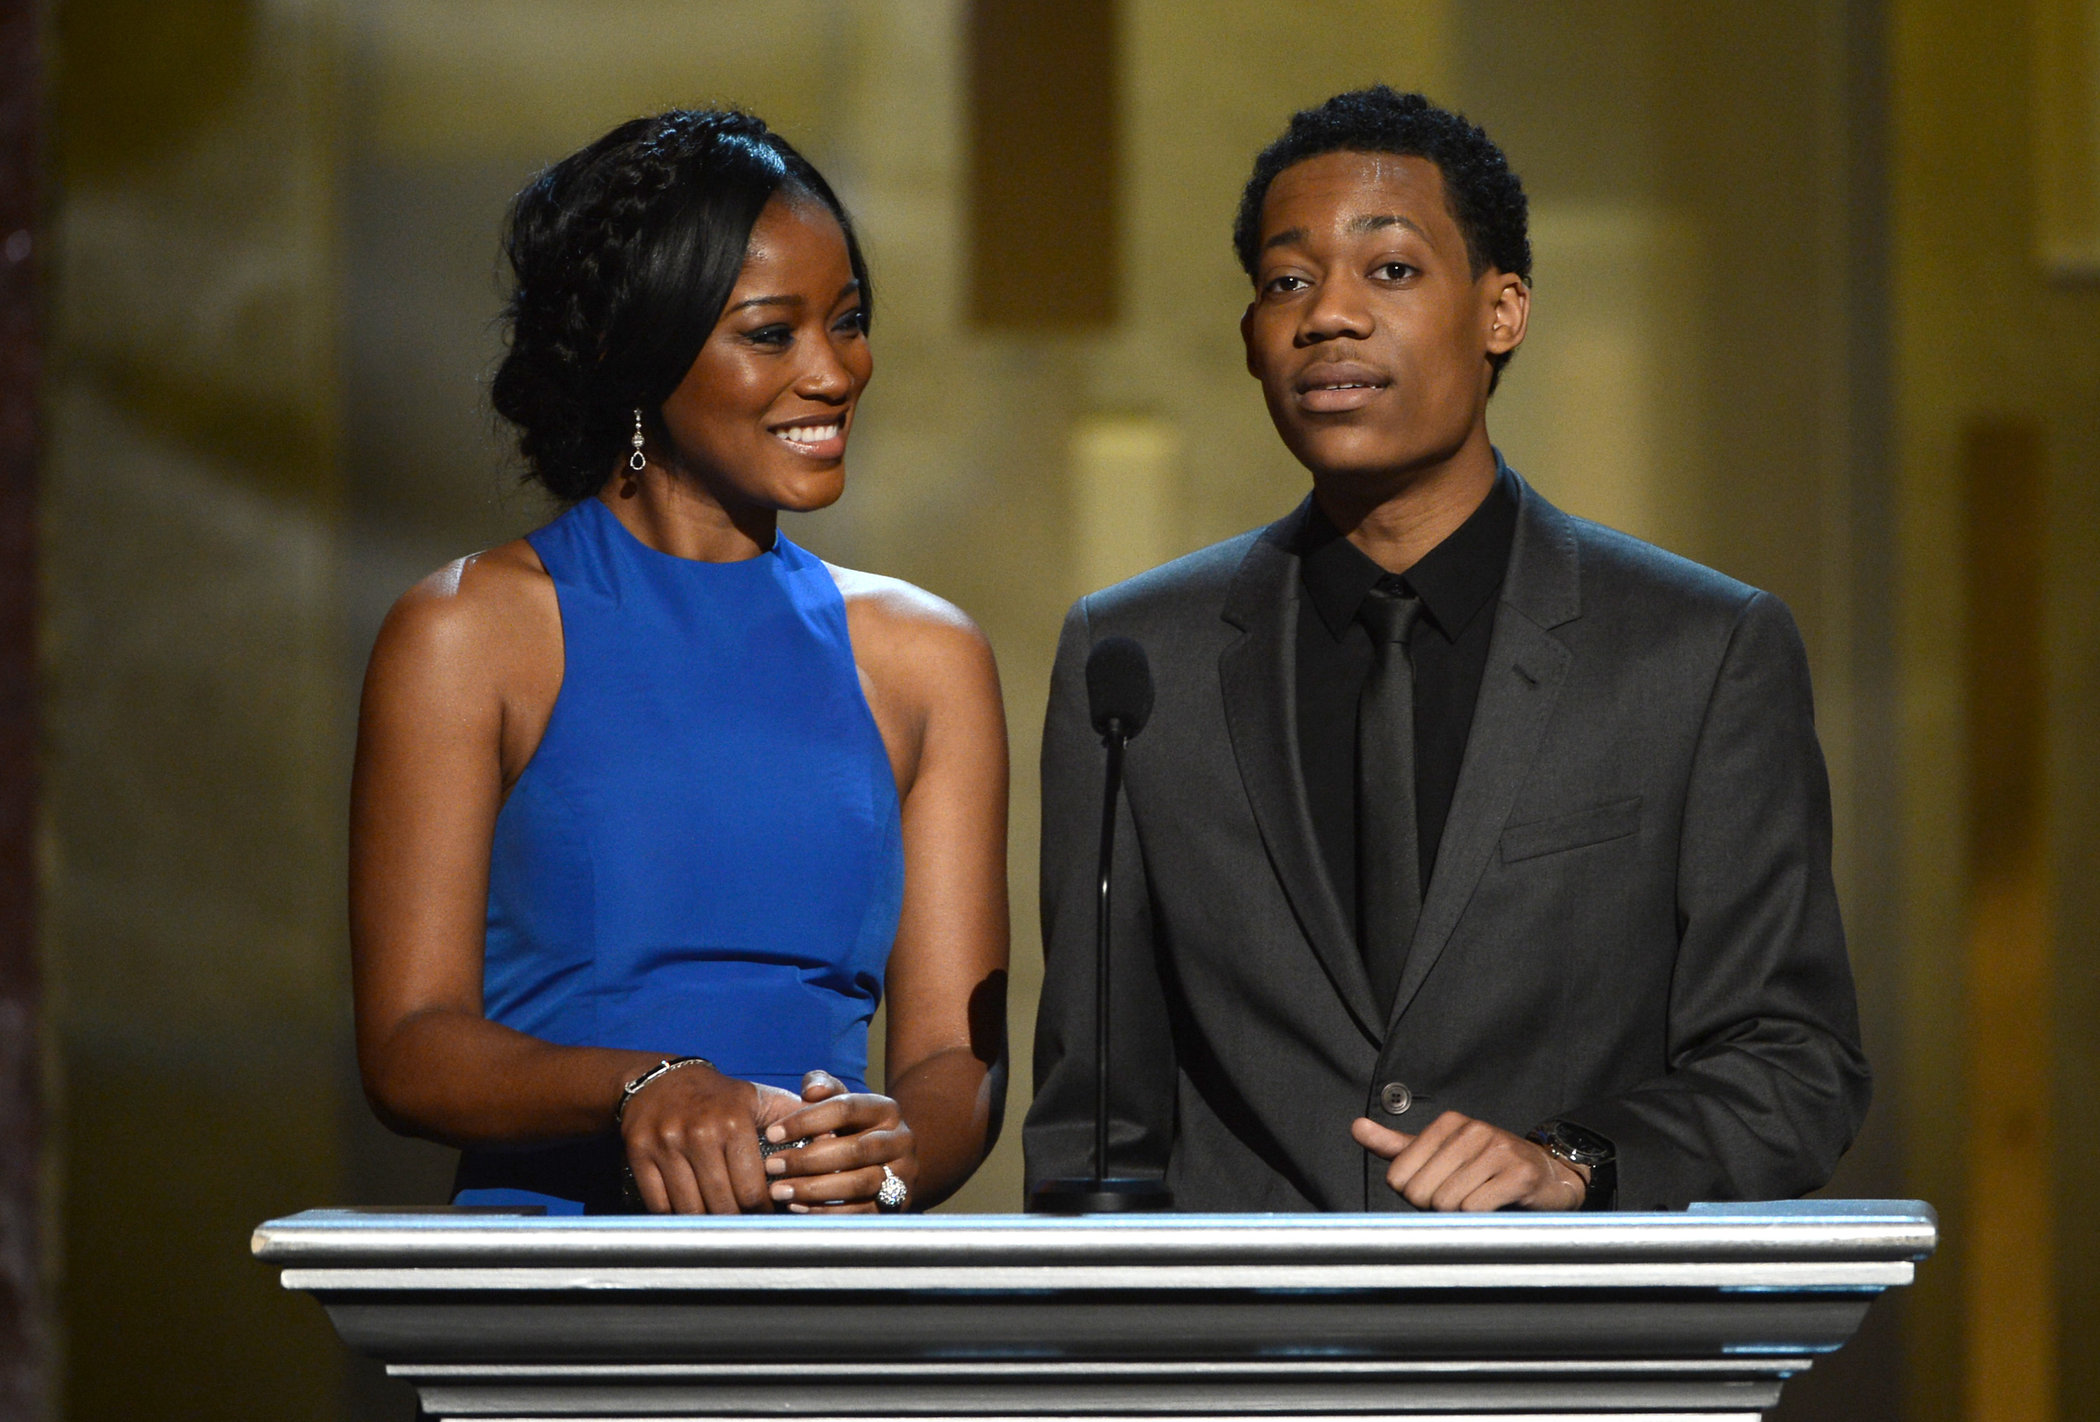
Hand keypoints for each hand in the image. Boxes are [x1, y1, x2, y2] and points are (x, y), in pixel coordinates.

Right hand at [621, 1063, 803, 1213]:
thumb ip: (798, 1119)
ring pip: (691, 1210)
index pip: (753, 1190)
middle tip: (747, 1231)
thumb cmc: (720, 1097)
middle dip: (738, 1223)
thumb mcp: (760, 1099)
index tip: (769, 1219)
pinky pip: (660, 1204)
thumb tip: (832, 1140)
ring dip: (708, 1225)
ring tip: (722, 1228)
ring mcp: (666, 1145)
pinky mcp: (639, 1155)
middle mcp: (699, 1133)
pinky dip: (675, 1217)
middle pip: (723, 1205)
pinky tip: (691, 1217)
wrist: (660, 1080)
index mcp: (734, 1121)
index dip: (764, 1212)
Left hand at [761, 1070, 916, 1212]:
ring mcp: (902, 1174)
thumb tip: (811, 1089)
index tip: (772, 1133)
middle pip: (853, 1150)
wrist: (893, 1162)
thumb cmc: (854, 1129)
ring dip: (813, 1189)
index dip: (805, 1120)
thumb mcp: (843, 1103)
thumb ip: (825, 1087)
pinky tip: (798, 1207)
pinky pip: (860, 1212)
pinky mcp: (898, 1205)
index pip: (845, 1108)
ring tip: (780, 1191)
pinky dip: (826, 1211)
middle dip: (806, 1159)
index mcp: (885, 1109)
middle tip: (772, 1165)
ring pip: (858, 1183)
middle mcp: (900, 1140)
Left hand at [1352, 1110, 1587, 1211]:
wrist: (1548, 1174)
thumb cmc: (1487, 1166)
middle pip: (1423, 1193)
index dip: (1415, 1196)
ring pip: (1448, 1203)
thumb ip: (1396, 1146)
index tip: (1438, 1189)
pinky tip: (1494, 1207)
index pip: (1400, 1177)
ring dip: (1460, 1215)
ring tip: (1478, 1201)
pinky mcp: (1519, 1175)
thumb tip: (1357, 1127)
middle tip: (1460, 1200)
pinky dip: (1480, 1218)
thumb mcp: (1439, 1151)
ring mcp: (1498, 1150)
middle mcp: (1472, 1130)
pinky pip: (1477, 1209)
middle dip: (1436, 1208)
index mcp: (1448, 1123)